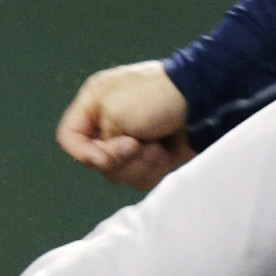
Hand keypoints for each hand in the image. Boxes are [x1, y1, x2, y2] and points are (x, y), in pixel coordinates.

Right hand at [56, 61, 192, 190]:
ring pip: (120, 173)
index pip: (69, 138)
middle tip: (138, 144)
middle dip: (119, 158)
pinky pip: (143, 177)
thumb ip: (100, 140)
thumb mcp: (116, 110)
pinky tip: (167, 153)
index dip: (83, 153)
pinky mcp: (156, 156)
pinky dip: (155, 169)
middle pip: (97, 161)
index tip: (106, 156)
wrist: (206, 101)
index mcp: (95, 103)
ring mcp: (135, 141)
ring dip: (139, 165)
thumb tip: (109, 159)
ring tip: (157, 147)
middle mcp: (111, 123)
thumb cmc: (158, 97)